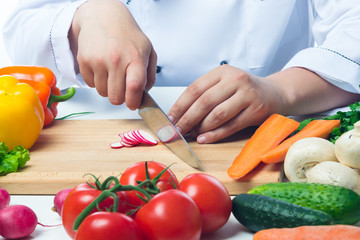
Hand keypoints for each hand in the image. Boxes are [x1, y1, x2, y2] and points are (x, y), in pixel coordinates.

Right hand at [69, 0, 156, 108]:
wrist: (103, 17)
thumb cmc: (127, 35)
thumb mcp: (148, 50)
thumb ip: (150, 75)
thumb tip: (145, 94)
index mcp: (135, 57)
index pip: (134, 87)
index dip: (133, 101)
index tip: (133, 104)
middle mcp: (116, 59)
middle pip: (116, 97)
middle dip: (121, 98)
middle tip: (123, 89)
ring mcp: (98, 60)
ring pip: (103, 93)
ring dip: (108, 89)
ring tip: (112, 74)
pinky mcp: (84, 61)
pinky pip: (90, 85)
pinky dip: (97, 81)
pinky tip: (102, 68)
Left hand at [168, 64, 286, 142]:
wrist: (275, 93)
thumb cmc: (244, 91)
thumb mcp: (224, 84)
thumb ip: (205, 95)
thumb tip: (180, 116)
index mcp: (222, 72)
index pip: (195, 89)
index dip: (180, 106)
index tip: (170, 119)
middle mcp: (235, 80)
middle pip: (204, 102)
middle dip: (187, 119)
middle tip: (176, 131)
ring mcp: (247, 95)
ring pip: (217, 115)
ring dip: (200, 128)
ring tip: (190, 135)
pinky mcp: (256, 110)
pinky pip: (230, 126)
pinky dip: (215, 135)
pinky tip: (204, 139)